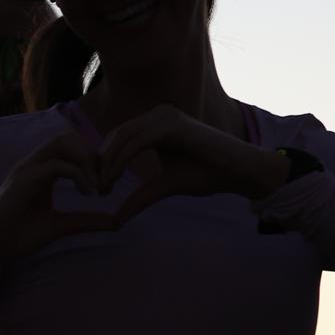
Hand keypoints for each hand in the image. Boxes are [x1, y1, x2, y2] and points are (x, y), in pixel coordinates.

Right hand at [0, 130, 122, 271]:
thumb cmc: (19, 236)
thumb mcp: (60, 227)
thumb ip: (85, 221)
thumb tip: (115, 222)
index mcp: (42, 171)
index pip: (71, 148)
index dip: (92, 161)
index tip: (106, 186)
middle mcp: (35, 164)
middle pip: (68, 138)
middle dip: (92, 156)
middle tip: (105, 183)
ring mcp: (28, 169)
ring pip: (62, 143)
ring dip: (85, 160)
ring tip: (97, 186)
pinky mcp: (24, 180)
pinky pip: (56, 165)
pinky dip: (77, 175)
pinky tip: (88, 193)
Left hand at [95, 105, 286, 223]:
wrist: (237, 170)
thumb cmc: (207, 175)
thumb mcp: (165, 187)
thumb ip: (140, 197)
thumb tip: (116, 220)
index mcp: (156, 125)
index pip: (120, 139)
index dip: (106, 162)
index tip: (100, 189)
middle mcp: (158, 115)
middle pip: (117, 135)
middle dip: (103, 163)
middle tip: (96, 190)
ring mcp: (164, 116)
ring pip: (123, 136)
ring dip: (109, 162)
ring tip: (103, 187)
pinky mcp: (171, 123)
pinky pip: (137, 140)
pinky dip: (123, 159)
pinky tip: (114, 178)